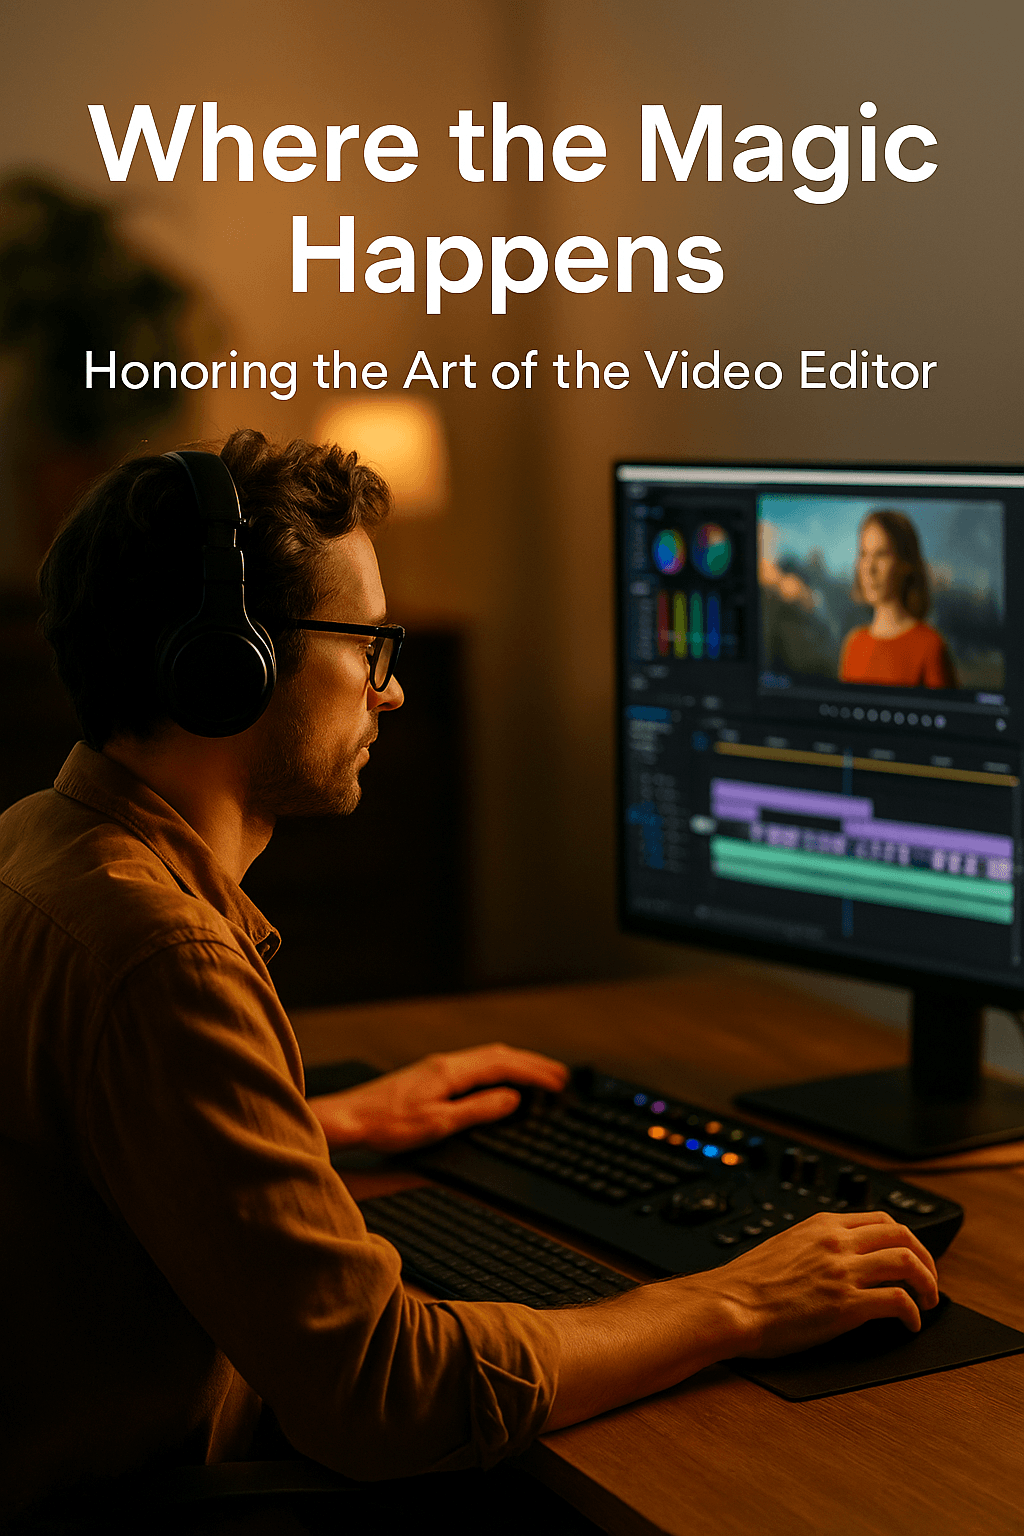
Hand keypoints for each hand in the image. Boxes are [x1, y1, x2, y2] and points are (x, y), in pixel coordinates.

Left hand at [308, 1043, 568, 1152]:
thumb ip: (479, 1110)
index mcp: (451, 1071)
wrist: (348, 1119)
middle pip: (498, 1055)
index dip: (535, 1073)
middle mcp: (445, 1063)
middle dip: (531, 1064)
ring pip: (485, 1058)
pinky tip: (495, 1083)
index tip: (559, 1082)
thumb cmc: (387, 1126)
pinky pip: (472, 1066)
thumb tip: (512, 1099)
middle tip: (559, 1076)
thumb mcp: (440, 1123)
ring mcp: (434, 1068)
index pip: (504, 1065)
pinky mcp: (426, 1077)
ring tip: (536, 1076)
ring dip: (514, 1065)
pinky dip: (495, 1070)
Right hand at [698, 1209, 940, 1357]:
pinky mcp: (846, 1305)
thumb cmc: (747, 1283)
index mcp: (822, 1225)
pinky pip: (898, 1302)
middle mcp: (836, 1242)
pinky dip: (913, 1313)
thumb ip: (816, 1245)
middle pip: (903, 1236)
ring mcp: (842, 1272)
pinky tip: (909, 1325)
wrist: (729, 1304)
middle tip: (929, 1280)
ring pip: (908, 1263)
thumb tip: (838, 1259)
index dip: (905, 1239)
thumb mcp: (786, 1245)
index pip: (881, 1220)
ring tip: (929, 1301)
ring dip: (928, 1283)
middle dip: (925, 1258)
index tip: (911, 1256)